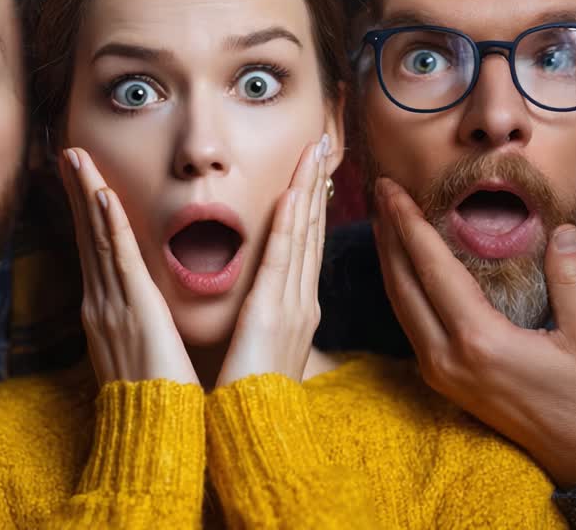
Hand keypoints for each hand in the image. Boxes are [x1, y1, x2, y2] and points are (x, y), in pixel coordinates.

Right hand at [60, 147, 197, 384]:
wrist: (152, 436)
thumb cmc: (154, 403)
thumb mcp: (140, 357)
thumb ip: (138, 329)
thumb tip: (141, 315)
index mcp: (107, 312)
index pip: (96, 251)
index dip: (88, 212)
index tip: (85, 180)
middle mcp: (101, 304)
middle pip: (88, 236)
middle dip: (79, 191)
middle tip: (69, 152)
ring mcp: (112, 305)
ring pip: (98, 238)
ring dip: (88, 194)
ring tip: (77, 157)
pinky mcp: (133, 310)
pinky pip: (119, 260)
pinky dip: (110, 227)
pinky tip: (102, 197)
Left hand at [216, 136, 328, 385]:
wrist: (258, 436)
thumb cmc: (253, 397)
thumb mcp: (261, 350)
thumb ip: (262, 322)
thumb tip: (258, 306)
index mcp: (295, 308)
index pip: (305, 243)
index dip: (311, 202)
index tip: (312, 167)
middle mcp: (301, 300)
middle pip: (312, 230)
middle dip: (316, 184)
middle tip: (323, 141)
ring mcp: (292, 305)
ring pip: (303, 235)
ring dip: (308, 189)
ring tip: (314, 149)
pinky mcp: (273, 314)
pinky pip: (282, 260)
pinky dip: (290, 224)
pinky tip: (294, 194)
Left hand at [374, 177, 575, 487]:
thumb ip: (573, 280)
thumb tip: (563, 230)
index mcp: (480, 341)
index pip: (432, 269)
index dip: (409, 224)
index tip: (391, 189)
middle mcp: (448, 356)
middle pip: (402, 283)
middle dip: (389, 234)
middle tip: (381, 192)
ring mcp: (440, 371)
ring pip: (399, 304)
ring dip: (390, 259)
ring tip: (386, 219)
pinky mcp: (442, 379)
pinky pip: (410, 322)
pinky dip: (402, 286)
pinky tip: (403, 265)